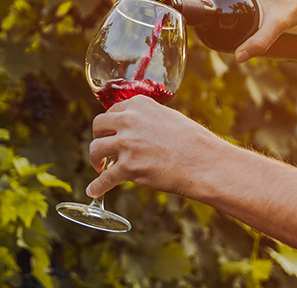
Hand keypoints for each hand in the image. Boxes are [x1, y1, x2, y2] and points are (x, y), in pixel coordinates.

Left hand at [86, 95, 224, 198]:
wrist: (204, 162)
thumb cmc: (192, 142)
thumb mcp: (167, 117)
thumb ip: (146, 119)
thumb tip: (133, 131)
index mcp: (138, 104)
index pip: (112, 111)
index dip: (109, 126)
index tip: (110, 134)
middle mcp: (129, 120)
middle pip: (98, 126)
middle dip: (98, 138)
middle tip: (103, 149)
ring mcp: (127, 143)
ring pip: (95, 149)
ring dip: (95, 160)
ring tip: (100, 167)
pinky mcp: (128, 167)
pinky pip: (105, 178)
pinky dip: (97, 186)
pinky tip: (93, 191)